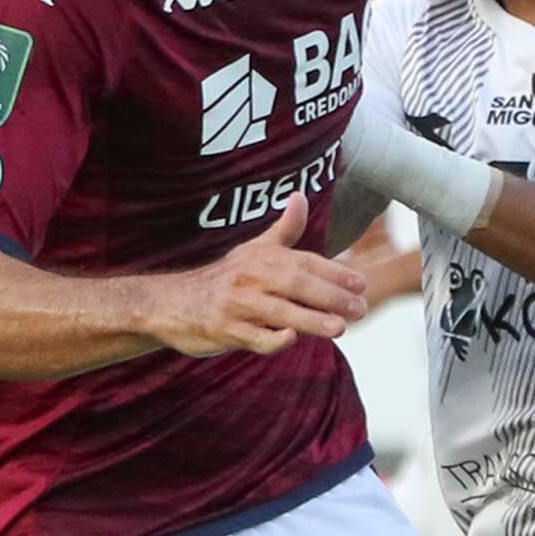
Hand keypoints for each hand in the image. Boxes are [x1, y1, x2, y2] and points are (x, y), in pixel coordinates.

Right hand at [144, 199, 365, 357]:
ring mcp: (237, 304)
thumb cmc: (223, 279)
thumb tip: (300, 196)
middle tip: (360, 309)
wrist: (173, 302)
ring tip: (340, 328)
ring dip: (311, 319)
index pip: (306, 262)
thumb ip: (284, 229)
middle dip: (331, 297)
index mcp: (262, 257)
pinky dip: (271, 338)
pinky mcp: (224, 330)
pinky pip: (253, 337)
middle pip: (297, 284)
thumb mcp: (252, 251)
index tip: (361, 284)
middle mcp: (251, 277)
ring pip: (280, 312)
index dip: (335, 272)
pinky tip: (290, 337)